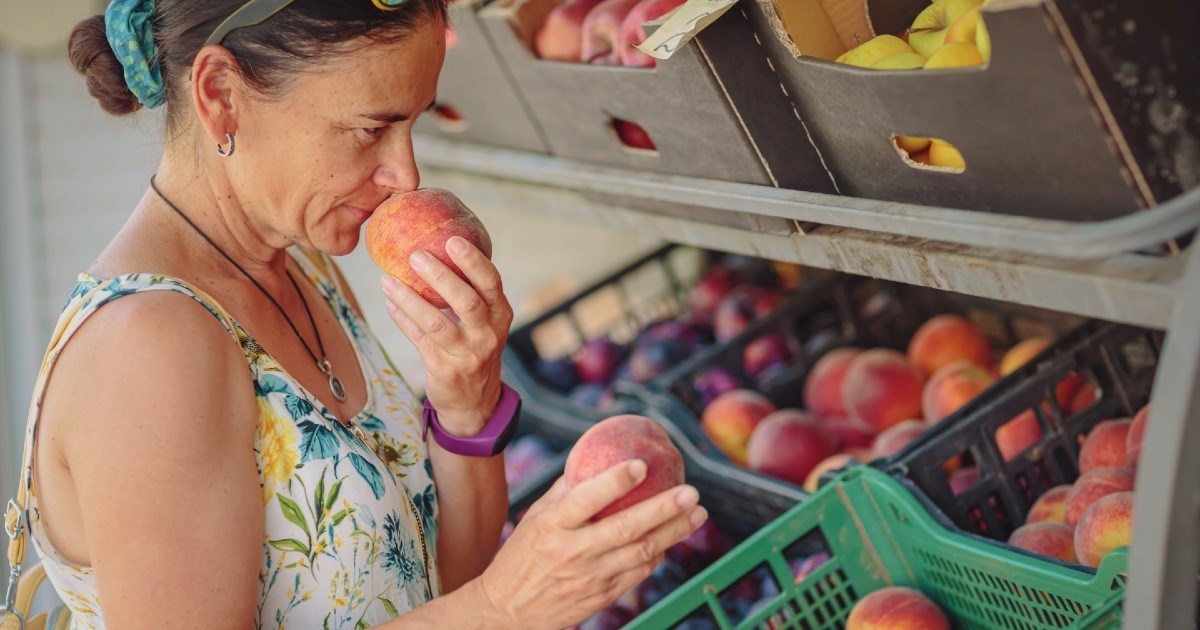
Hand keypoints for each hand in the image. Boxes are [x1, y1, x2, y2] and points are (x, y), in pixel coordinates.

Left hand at [381, 236, 513, 435]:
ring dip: (409, 299)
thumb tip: (437, 251)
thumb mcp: (485, 323)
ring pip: (436, 322)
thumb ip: (470, 294)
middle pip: (466, 301)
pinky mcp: (445, 370)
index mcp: (501, 315)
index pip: (491, 283)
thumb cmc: (476, 348)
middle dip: (440, 276)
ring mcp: (468, 354)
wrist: (475, 402)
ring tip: (387, 281)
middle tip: (415, 256)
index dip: (473, 261)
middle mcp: (488, 334)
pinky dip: (402, 320)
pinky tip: (390, 305)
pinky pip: (419, 340)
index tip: (453, 240)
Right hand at [475, 460, 707, 629]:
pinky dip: (658, 555)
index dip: (614, 481)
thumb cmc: (522, 556)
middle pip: (625, 528)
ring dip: (674, 533)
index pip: (585, 499)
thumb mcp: (535, 518)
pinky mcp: (601, 596)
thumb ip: (565, 491)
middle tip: (691, 492)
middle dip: (662, 509)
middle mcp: (572, 551)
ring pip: (641, 553)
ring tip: (697, 514)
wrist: (507, 611)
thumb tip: (594, 456)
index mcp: (551, 526)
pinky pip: (638, 573)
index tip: (641, 464)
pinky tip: (672, 538)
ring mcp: (589, 577)